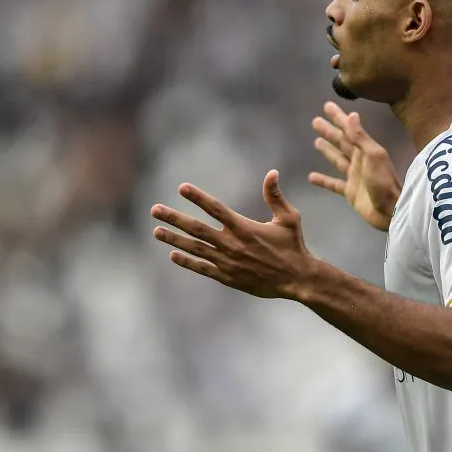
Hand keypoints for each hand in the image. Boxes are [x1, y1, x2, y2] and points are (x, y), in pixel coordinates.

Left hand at [151, 170, 314, 299]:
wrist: (297, 279)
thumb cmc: (293, 246)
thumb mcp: (289, 218)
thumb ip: (275, 196)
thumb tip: (272, 172)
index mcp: (244, 227)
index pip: (215, 208)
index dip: (197, 197)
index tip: (181, 188)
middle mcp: (232, 244)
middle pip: (196, 228)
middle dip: (174, 218)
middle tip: (155, 210)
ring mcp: (227, 262)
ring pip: (194, 248)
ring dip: (174, 239)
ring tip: (156, 231)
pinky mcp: (228, 277)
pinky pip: (203, 268)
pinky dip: (187, 262)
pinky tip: (173, 255)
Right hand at [309, 102, 401, 230]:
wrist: (391, 210)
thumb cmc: (383, 181)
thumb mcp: (373, 155)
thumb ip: (360, 137)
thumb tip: (352, 115)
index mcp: (365, 150)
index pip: (349, 129)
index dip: (339, 118)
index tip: (327, 106)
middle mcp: (359, 160)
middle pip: (341, 142)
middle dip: (329, 131)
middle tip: (315, 121)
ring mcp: (354, 176)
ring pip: (337, 159)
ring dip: (327, 150)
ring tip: (316, 141)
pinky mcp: (350, 192)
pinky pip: (333, 184)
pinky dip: (323, 180)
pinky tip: (311, 176)